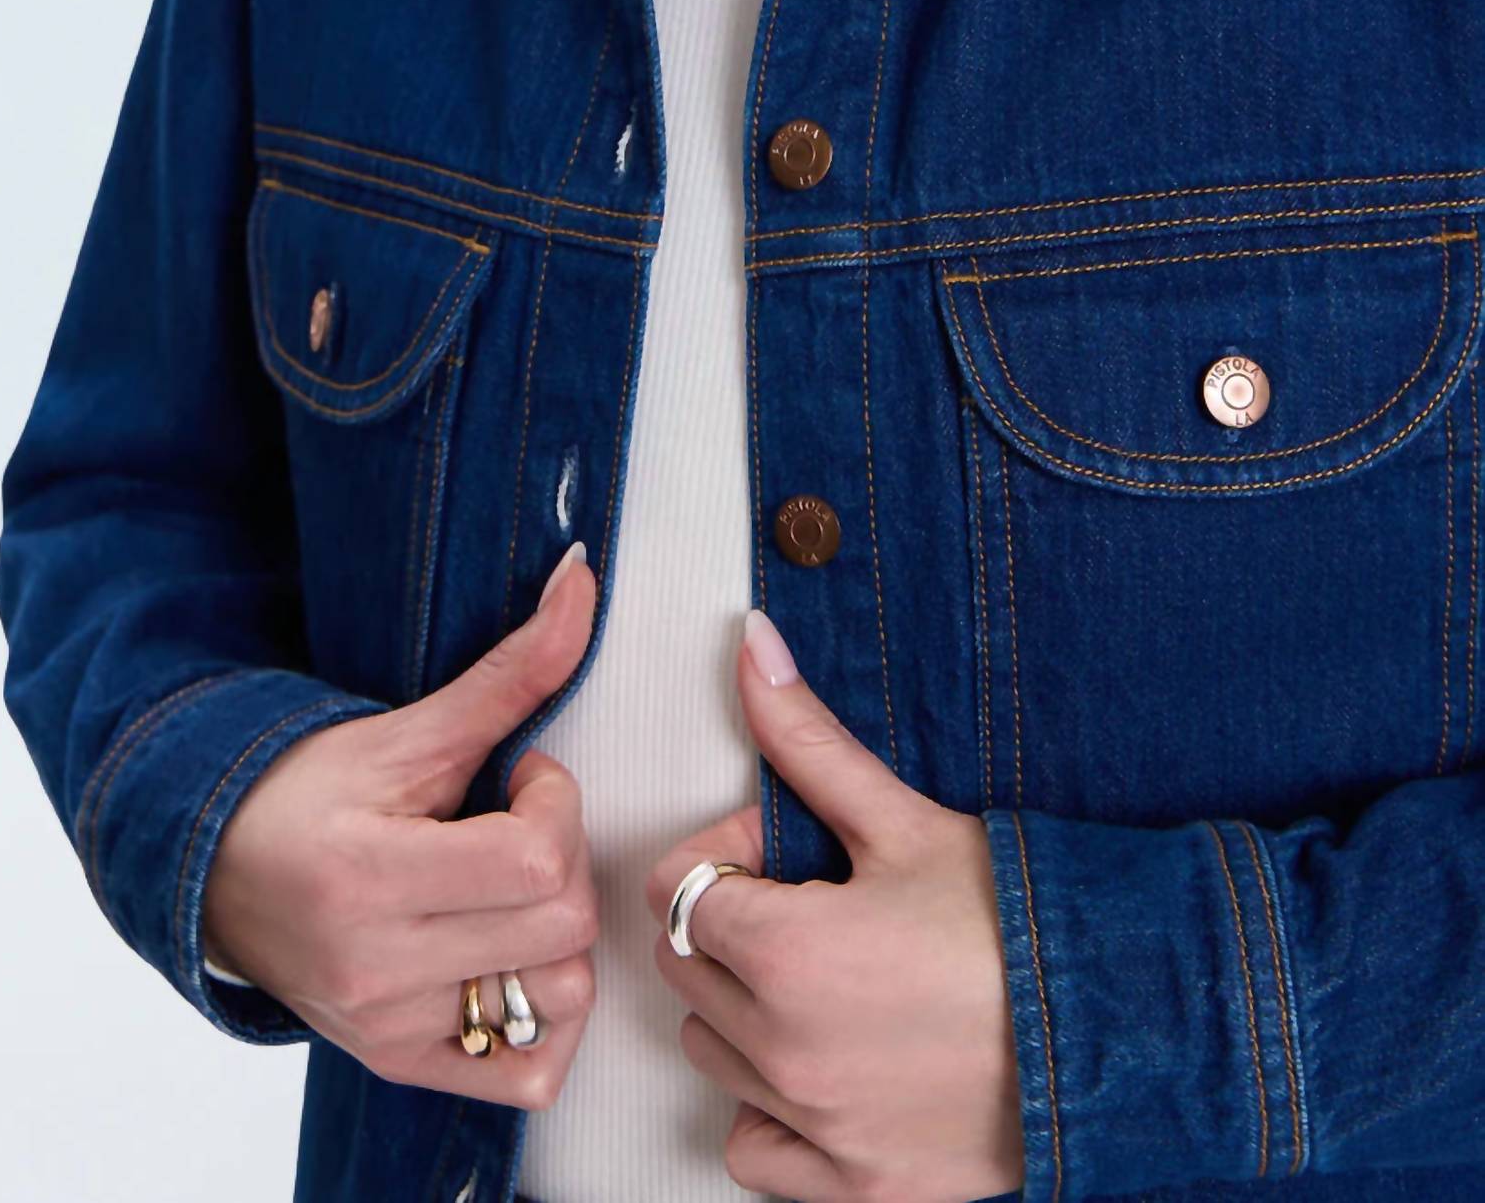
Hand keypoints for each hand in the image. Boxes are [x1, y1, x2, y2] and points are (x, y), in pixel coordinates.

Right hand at [202, 544, 600, 1106]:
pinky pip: (530, 1071)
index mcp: (369, 878)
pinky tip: (516, 954)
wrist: (216, 868)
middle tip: (517, 827)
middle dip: (562, 857)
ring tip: (510, 888)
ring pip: (562, 995)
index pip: (536, 860)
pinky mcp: (400, 1062)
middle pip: (561, 924)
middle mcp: (376, 970)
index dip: (554, 802)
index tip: (523, 776)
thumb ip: (511, 668)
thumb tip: (582, 577)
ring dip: (559, 932)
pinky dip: (547, 1014)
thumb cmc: (308, 791)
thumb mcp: (408, 728)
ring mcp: (390, 1027)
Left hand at [644, 609, 1024, 1200]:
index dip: (728, 855)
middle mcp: (783, 1048)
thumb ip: (807, 740)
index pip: (675, 887)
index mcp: (785, 951)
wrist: (1120, 1027)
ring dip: (746, 1009)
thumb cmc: (1016, 919)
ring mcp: (815, 1125)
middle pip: (686, 966)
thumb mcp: (904, 820)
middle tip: (817, 905)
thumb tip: (749, 645)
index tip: (789, 852)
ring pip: (712, 1051)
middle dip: (732, 924)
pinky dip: (771, 1109)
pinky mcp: (853, 1183)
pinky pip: (754, 1148)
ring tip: (832, 976)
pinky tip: (828, 1061)